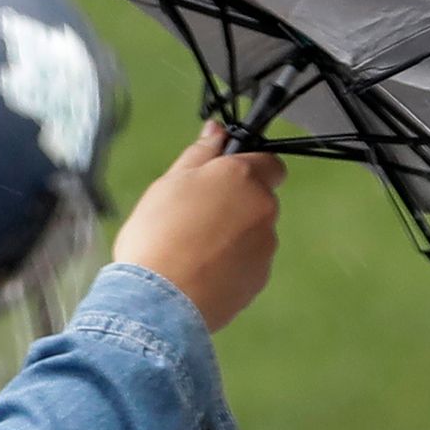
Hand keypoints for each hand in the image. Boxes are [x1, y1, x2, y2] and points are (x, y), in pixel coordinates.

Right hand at [114, 123, 284, 333]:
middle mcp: (264, 209)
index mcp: (243, 177)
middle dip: (236, 205)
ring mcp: (265, 247)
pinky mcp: (260, 280)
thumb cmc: (158, 234)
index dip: (249, 168)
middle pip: (259, 200)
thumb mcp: (169, 183)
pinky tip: (202, 273)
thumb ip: (200, 154)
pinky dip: (232, 266)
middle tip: (196, 218)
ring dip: (234, 237)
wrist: (158, 300)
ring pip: (254, 234)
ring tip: (194, 251)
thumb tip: (216, 129)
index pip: (270, 163)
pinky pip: (249, 265)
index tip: (223, 180)